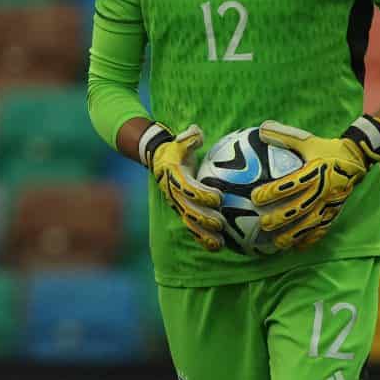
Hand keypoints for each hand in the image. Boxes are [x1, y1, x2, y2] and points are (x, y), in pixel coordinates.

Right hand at [141, 123, 223, 252]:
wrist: (158, 162)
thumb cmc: (174, 150)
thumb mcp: (178, 141)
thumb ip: (188, 138)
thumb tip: (197, 132)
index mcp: (175, 178)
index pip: (188, 188)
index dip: (202, 194)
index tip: (219, 196)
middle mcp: (174, 194)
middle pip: (189, 210)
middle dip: (205, 219)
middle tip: (221, 223)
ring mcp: (177, 205)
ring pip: (190, 223)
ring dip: (205, 235)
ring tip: (220, 243)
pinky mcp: (182, 212)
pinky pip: (192, 228)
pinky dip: (203, 239)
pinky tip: (218, 247)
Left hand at [249, 116, 379, 249]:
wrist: (358, 159)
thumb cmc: (328, 149)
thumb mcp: (308, 140)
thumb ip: (285, 136)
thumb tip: (261, 128)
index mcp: (316, 170)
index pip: (292, 183)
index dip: (274, 191)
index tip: (256, 196)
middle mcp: (324, 189)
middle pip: (301, 207)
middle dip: (281, 217)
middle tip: (263, 223)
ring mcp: (331, 203)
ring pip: (312, 222)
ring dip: (295, 234)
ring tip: (278, 242)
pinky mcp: (336, 211)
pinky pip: (323, 228)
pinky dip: (310, 239)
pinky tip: (297, 247)